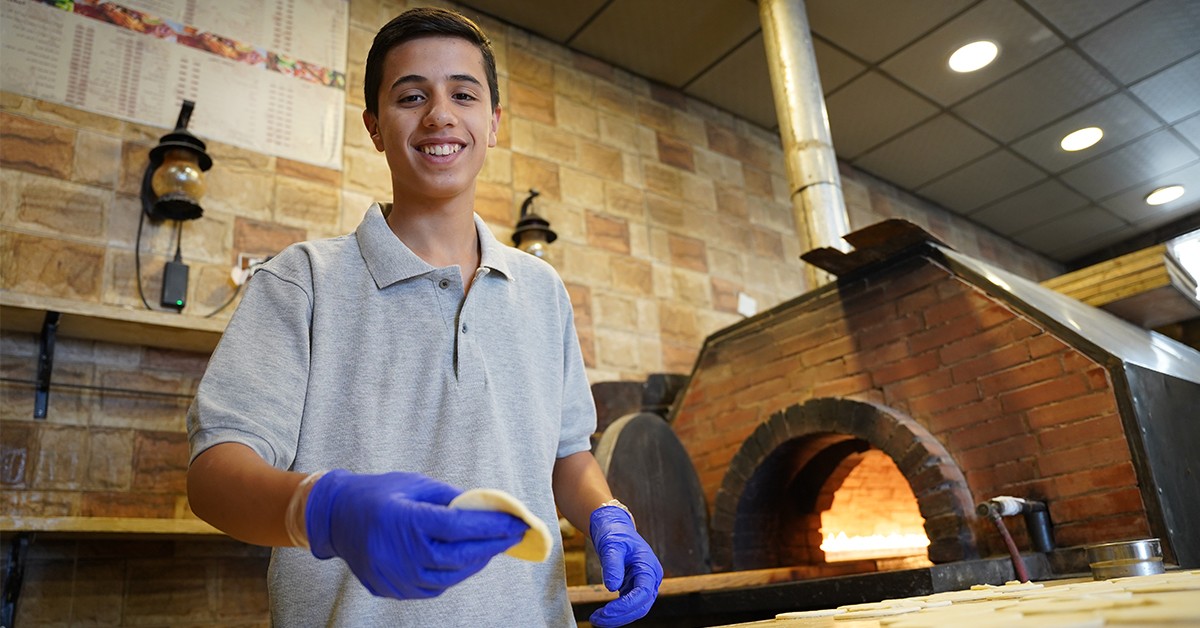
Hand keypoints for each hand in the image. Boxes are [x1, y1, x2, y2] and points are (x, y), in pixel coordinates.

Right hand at [305, 469, 526, 598]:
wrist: (334, 517)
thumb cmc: (378, 494)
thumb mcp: (415, 485)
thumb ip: (451, 498)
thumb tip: (487, 509)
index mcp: (406, 521)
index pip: (459, 527)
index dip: (491, 526)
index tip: (516, 521)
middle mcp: (401, 553)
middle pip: (459, 555)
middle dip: (493, 545)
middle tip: (515, 535)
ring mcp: (395, 576)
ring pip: (450, 576)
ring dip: (476, 562)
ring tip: (494, 548)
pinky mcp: (392, 589)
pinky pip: (433, 587)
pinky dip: (454, 574)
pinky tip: (467, 560)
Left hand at [589, 505, 662, 626]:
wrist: (614, 527)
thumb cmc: (614, 533)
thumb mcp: (611, 545)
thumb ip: (612, 565)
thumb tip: (611, 588)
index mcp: (649, 567)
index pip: (643, 593)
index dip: (626, 605)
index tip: (606, 611)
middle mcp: (650, 578)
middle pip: (641, 606)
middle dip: (619, 616)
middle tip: (596, 619)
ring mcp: (644, 584)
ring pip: (635, 609)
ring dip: (617, 617)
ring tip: (596, 619)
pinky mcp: (634, 588)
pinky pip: (628, 606)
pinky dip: (616, 613)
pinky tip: (602, 614)